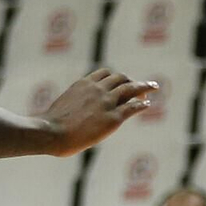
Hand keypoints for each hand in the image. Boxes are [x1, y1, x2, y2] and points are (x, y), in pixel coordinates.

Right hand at [44, 69, 159, 155]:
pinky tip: (147, 104)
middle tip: (142, 85)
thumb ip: (74, 103)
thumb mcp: (64, 106)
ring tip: (153, 87)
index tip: (123, 81)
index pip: (106, 73)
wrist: (51, 132)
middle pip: (121, 78)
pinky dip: (142, 104)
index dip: (117, 77)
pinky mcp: (113, 118)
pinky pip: (133, 107)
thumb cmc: (51, 125)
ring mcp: (106, 102)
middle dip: (133, 80)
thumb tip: (71, 113)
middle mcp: (98, 89)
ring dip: (144, 87)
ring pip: (131, 89)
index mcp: (84, 84)